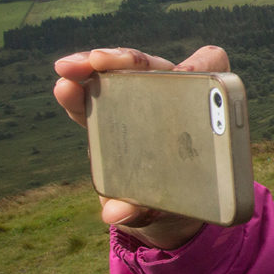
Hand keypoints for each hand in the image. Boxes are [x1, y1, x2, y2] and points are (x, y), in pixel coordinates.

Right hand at [53, 46, 229, 248]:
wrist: (163, 209)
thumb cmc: (182, 199)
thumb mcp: (173, 206)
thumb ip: (148, 209)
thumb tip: (114, 213)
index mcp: (200, 109)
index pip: (211, 68)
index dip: (203, 64)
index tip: (186, 73)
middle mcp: (170, 98)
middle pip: (153, 66)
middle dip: (127, 60)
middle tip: (101, 62)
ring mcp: (136, 103)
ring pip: (117, 74)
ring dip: (90, 67)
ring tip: (67, 71)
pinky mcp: (108, 115)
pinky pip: (91, 95)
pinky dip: (75, 90)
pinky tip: (63, 87)